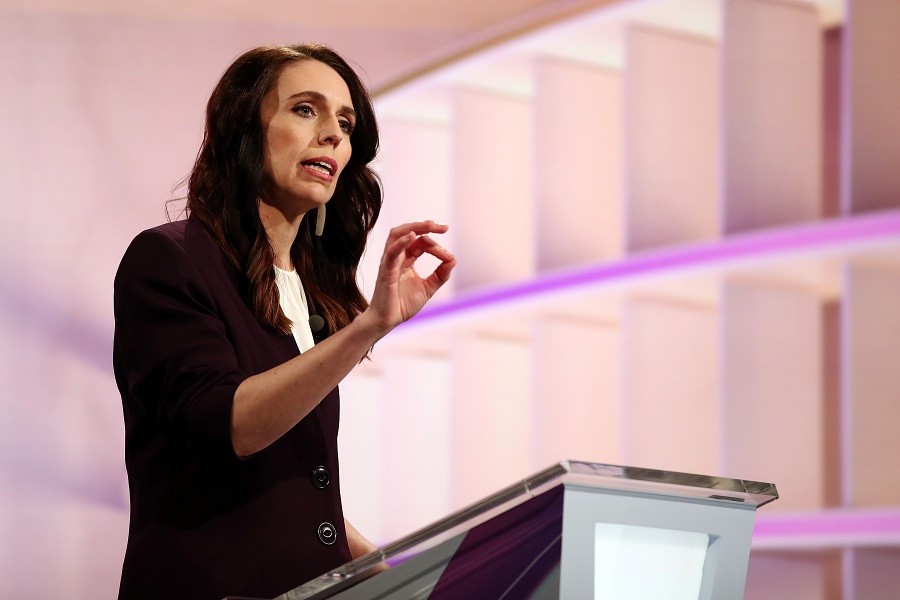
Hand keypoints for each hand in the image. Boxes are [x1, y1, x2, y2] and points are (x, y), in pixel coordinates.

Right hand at [365, 220, 455, 335]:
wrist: (387, 321)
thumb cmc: (402, 305)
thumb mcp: (428, 287)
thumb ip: (440, 274)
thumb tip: (453, 259)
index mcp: (406, 260)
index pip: (421, 243)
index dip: (436, 245)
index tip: (449, 257)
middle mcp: (397, 257)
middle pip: (408, 231)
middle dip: (425, 226)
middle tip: (443, 227)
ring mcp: (389, 262)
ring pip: (397, 234)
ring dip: (414, 227)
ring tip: (430, 225)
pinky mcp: (385, 271)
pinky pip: (391, 252)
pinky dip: (401, 242)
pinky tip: (413, 236)